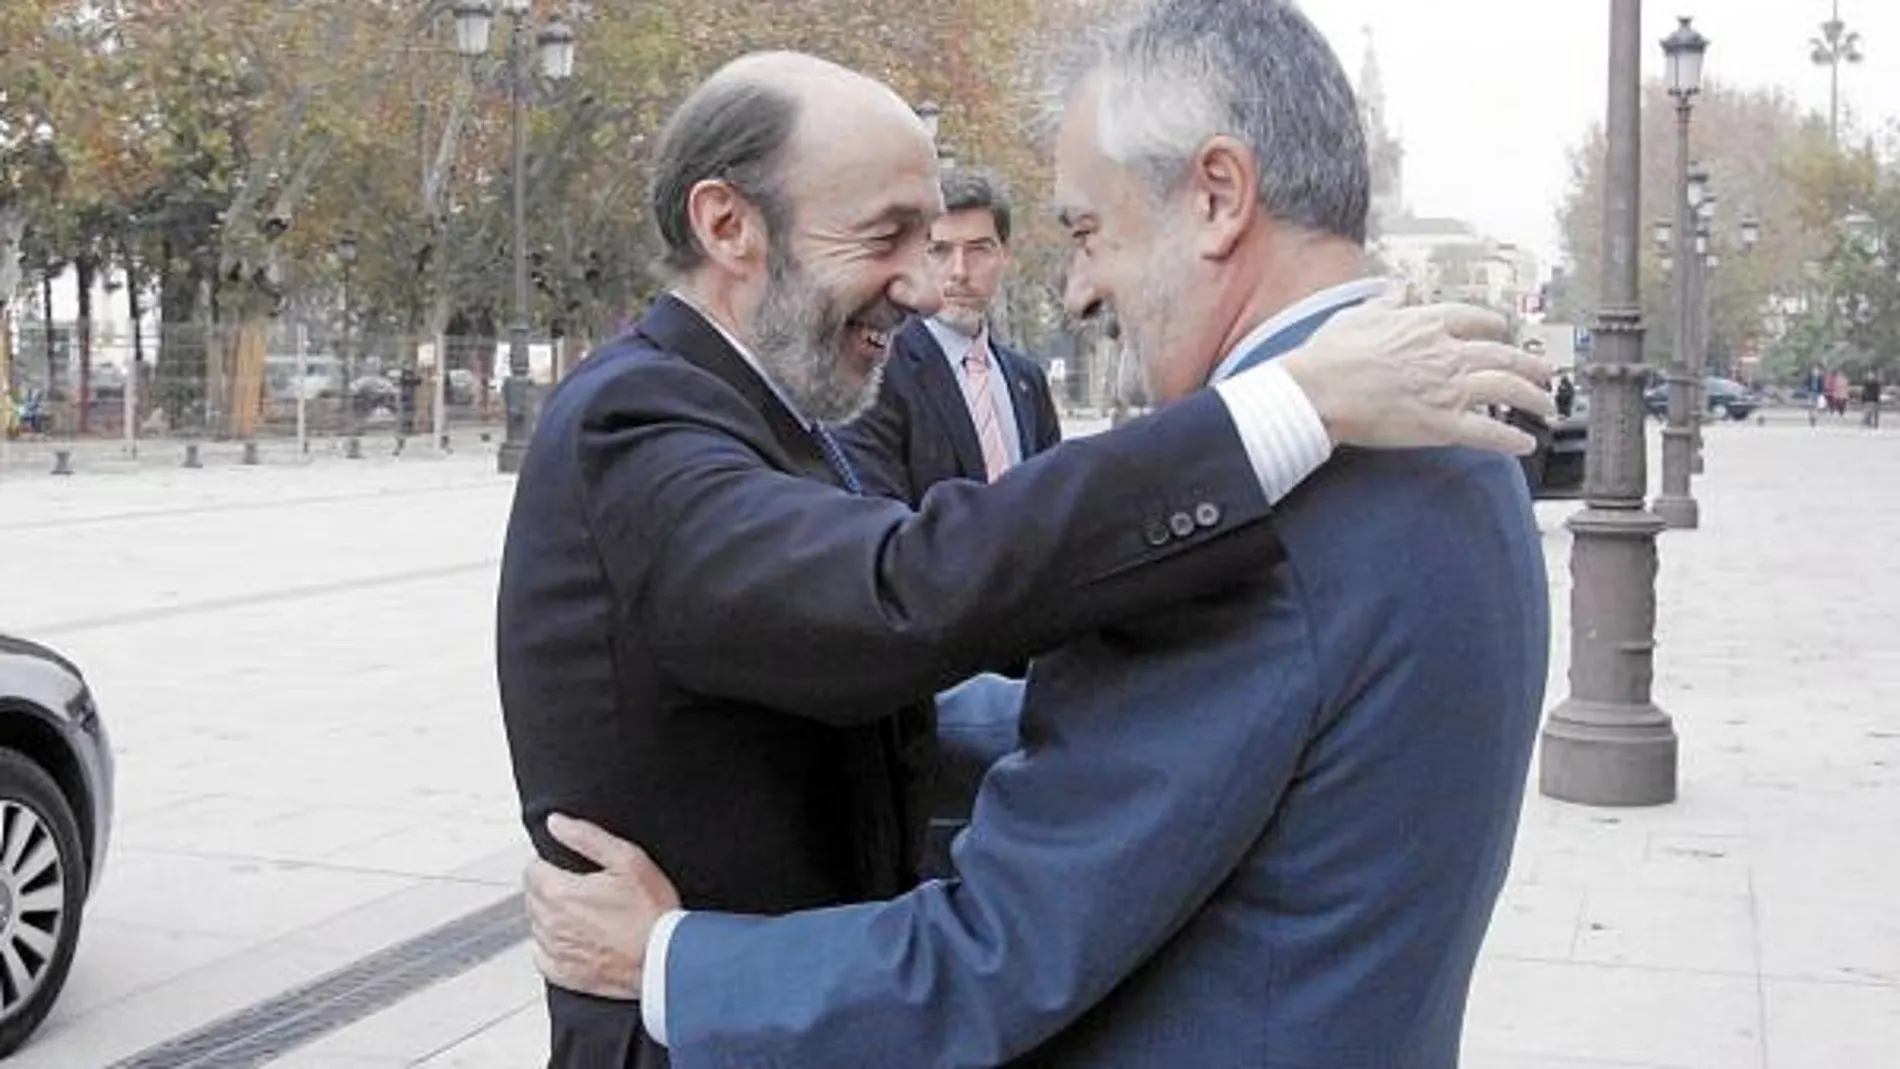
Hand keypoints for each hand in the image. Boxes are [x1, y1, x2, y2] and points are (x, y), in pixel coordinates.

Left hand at [524, 813, 680, 999]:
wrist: (665, 959)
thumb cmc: (652, 911)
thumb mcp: (627, 859)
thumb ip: (586, 836)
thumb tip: (556, 823)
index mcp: (559, 892)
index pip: (532, 869)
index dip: (551, 863)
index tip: (572, 868)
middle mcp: (549, 923)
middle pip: (532, 896)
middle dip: (550, 887)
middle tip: (584, 888)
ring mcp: (554, 952)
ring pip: (537, 923)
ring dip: (553, 915)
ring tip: (587, 913)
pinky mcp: (563, 974)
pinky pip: (543, 954)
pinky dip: (555, 945)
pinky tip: (579, 938)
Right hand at [1278, 286, 1557, 454]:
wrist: (1318, 390)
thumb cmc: (1330, 355)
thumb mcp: (1358, 314)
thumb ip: (1386, 301)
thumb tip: (1399, 289)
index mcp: (1427, 324)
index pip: (1476, 319)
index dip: (1495, 327)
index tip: (1502, 332)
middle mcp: (1447, 353)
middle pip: (1503, 355)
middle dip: (1530, 365)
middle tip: (1544, 372)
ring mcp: (1448, 389)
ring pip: (1506, 389)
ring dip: (1532, 398)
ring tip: (1545, 406)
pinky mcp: (1441, 424)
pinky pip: (1487, 432)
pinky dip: (1511, 439)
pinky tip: (1525, 443)